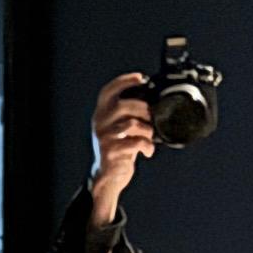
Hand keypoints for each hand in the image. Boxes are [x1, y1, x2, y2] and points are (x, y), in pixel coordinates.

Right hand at [86, 70, 155, 220]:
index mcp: (101, 113)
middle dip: (145, 110)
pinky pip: (135, 142)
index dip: (123, 81)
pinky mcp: (110, 151)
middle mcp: (99, 122)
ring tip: (151, 138)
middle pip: (125, 105)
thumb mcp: (121, 128)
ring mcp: (103, 137)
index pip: (108, 91)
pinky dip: (147, 146)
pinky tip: (148, 151)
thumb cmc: (119, 148)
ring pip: (132, 124)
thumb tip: (153, 104)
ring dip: (148, 130)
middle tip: (152, 119)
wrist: (108, 176)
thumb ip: (130, 115)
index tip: (140, 77)